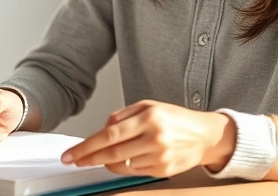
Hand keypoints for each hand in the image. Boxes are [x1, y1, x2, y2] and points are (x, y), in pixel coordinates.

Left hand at [60, 100, 231, 177]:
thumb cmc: (176, 119)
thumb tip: (101, 129)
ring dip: (107, 162)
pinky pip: (134, 171)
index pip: (109, 135)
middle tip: (74, 160)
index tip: (72, 153)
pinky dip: (124, 166)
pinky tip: (125, 158)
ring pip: (121, 164)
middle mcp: (154, 137)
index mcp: (148, 117)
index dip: (87, 146)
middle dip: (89, 158)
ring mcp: (159, 155)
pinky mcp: (163, 169)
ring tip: (103, 156)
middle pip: (112, 152)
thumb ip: (122, 116)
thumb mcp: (148, 106)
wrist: (205, 136)